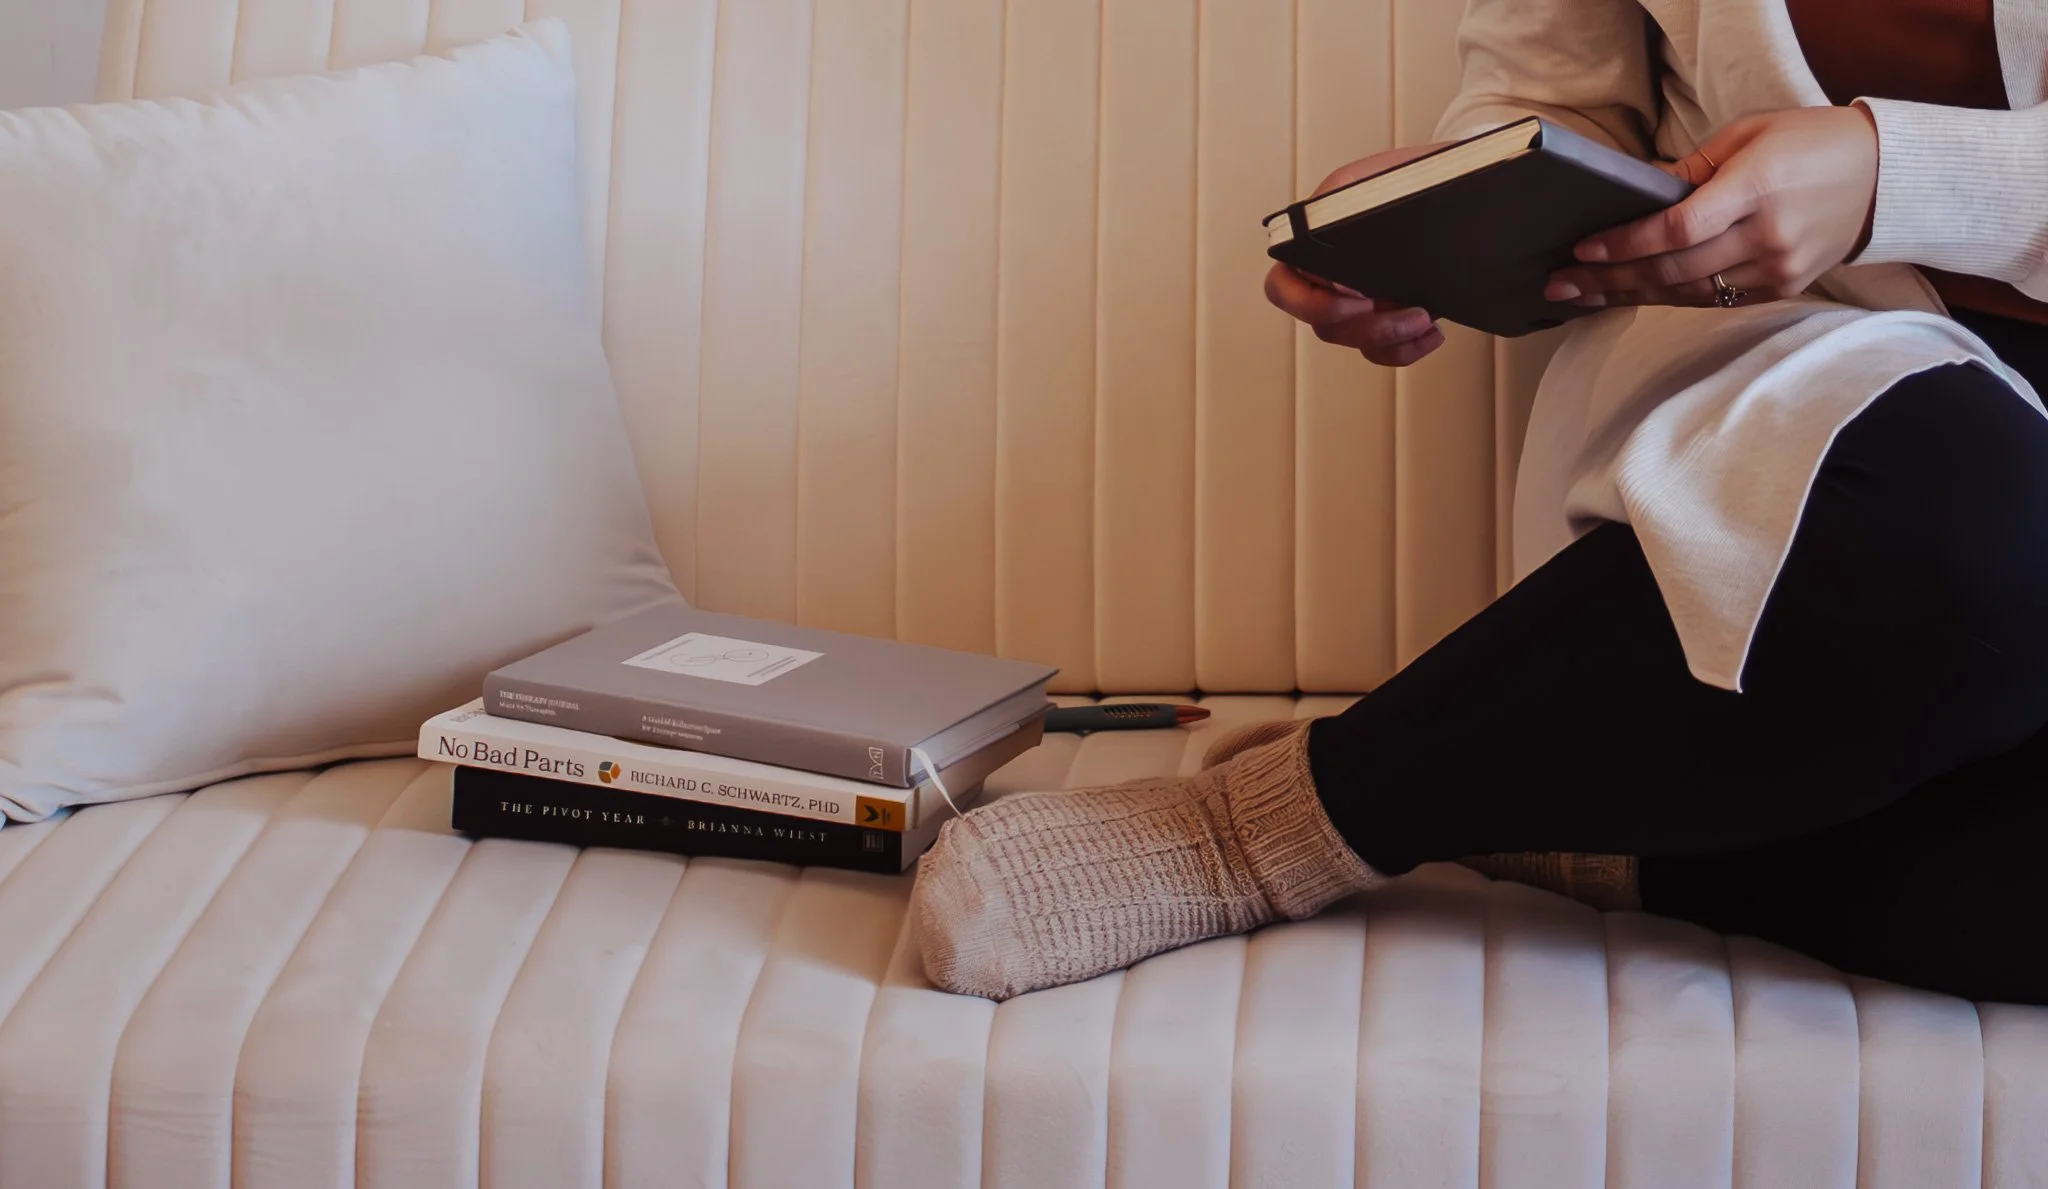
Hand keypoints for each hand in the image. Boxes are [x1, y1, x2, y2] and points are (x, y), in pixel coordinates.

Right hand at [1265, 143, 1451, 366]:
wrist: (1467, 187)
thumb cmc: (1422, 177)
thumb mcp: (1381, 174)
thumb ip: (1347, 197)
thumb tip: (1328, 235)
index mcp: (1315, 242)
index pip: (1284, 286)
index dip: (1312, 301)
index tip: (1353, 293)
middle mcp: (1330, 278)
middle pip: (1321, 323)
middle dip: (1360, 325)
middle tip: (1394, 310)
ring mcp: (1357, 302)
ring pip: (1352, 340)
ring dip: (1387, 337)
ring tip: (1422, 318)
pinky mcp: (1385, 317)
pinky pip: (1382, 351)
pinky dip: (1406, 349)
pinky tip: (1431, 332)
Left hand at [1545, 106, 1878, 308]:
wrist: (1884, 177)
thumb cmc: (1810, 143)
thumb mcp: (1749, 135)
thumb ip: (1691, 169)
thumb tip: (1637, 194)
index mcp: (1756, 188)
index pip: (1677, 229)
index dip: (1626, 244)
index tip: (1584, 249)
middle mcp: (1766, 236)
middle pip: (1673, 270)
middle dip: (1610, 280)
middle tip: (1560, 285)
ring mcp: (1777, 269)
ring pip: (1688, 292)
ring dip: (1631, 295)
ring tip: (1584, 295)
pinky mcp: (1783, 288)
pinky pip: (1714, 299)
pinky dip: (1669, 297)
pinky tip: (1632, 295)